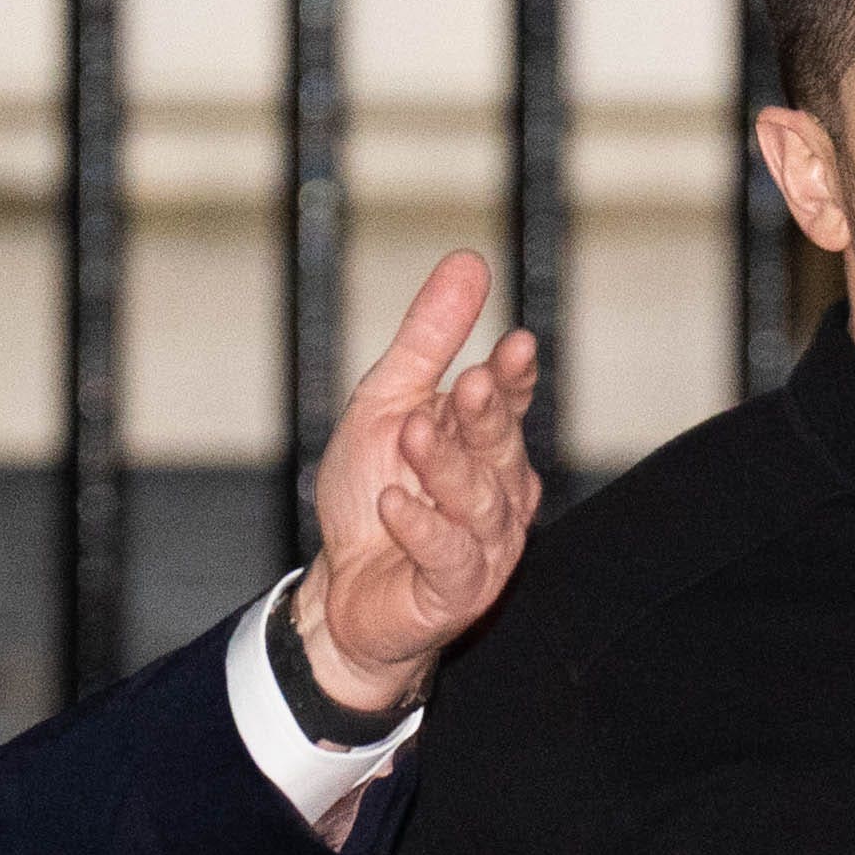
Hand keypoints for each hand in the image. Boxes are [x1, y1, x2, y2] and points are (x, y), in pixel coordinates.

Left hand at [290, 252, 543, 718]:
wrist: (340, 592)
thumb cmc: (371, 496)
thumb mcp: (386, 404)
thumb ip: (427, 340)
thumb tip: (469, 261)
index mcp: (483, 442)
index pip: (509, 400)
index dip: (514, 377)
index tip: (514, 346)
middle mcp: (496, 492)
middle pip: (499, 446)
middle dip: (487, 415)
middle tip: (471, 384)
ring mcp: (484, 547)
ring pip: (480, 501)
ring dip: (446, 468)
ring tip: (412, 436)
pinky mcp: (457, 593)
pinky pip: (451, 558)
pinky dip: (423, 530)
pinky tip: (395, 505)